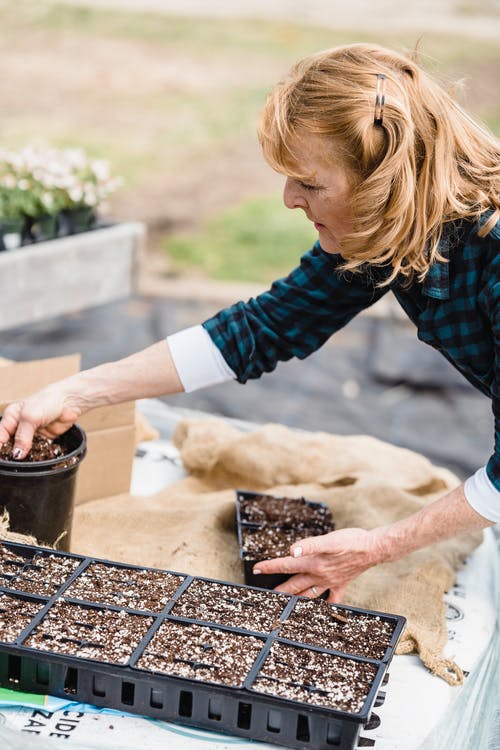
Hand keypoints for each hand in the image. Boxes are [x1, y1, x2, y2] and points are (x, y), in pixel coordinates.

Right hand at [0, 385, 81, 458]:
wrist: (69, 401)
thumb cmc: (47, 401)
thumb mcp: (30, 417)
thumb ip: (22, 437)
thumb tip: (17, 454)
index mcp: (11, 417)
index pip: (0, 435)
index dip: (0, 446)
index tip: (2, 458)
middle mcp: (19, 426)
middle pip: (11, 444)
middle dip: (12, 453)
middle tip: (14, 462)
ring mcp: (31, 433)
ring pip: (24, 449)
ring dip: (25, 456)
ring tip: (25, 464)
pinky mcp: (43, 439)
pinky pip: (37, 451)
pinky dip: (37, 456)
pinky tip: (37, 461)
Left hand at [253, 527, 385, 602]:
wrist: (373, 548)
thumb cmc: (351, 541)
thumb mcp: (328, 539)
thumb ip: (308, 545)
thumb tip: (291, 550)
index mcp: (313, 563)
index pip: (286, 565)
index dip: (270, 567)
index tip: (255, 569)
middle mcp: (319, 575)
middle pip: (294, 583)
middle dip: (279, 589)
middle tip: (266, 595)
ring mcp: (330, 581)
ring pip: (309, 593)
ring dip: (297, 598)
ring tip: (287, 603)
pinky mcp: (342, 583)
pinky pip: (332, 599)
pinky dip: (326, 605)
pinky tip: (322, 610)